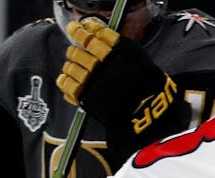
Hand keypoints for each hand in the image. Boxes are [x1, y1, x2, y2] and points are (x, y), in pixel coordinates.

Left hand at [58, 18, 177, 135]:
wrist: (148, 112)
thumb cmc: (148, 86)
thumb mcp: (137, 56)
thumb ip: (119, 44)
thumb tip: (101, 34)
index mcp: (114, 50)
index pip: (91, 34)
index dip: (84, 30)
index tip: (81, 28)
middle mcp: (99, 63)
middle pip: (77, 51)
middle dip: (77, 52)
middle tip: (79, 54)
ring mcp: (90, 80)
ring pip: (70, 66)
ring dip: (72, 66)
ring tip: (78, 70)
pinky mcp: (84, 96)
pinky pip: (66, 84)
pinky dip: (66, 81)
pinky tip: (70, 80)